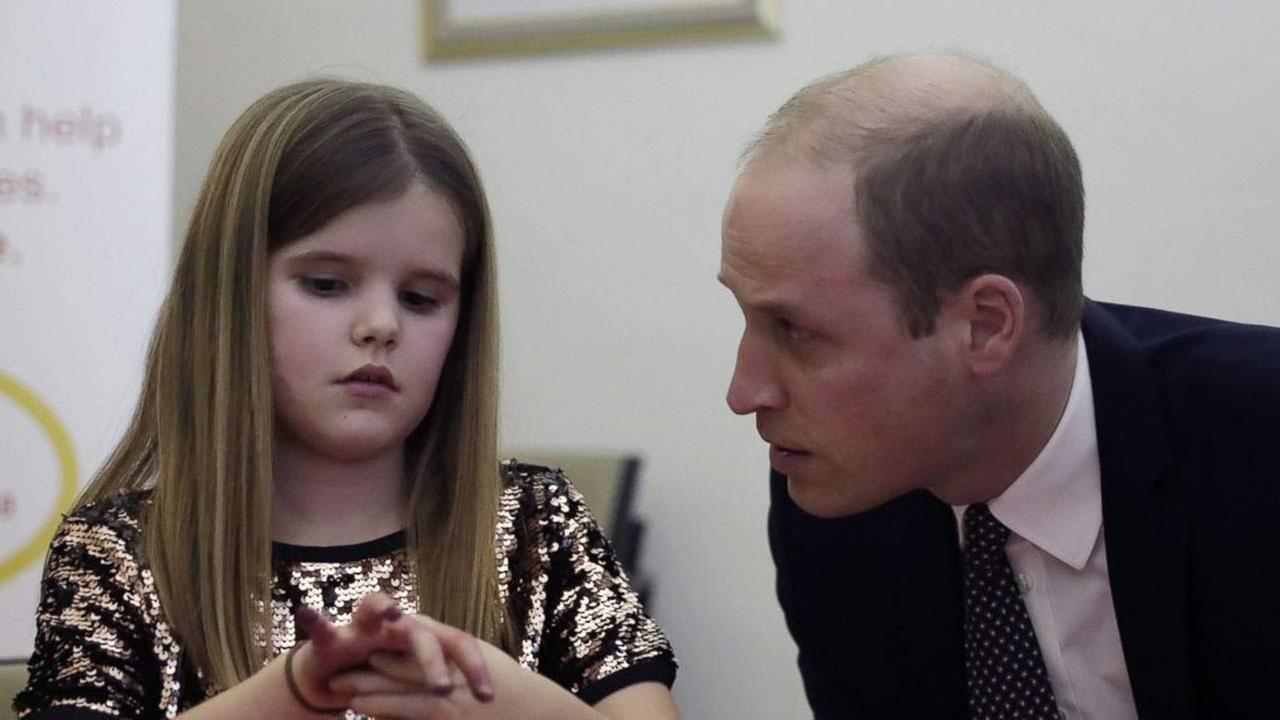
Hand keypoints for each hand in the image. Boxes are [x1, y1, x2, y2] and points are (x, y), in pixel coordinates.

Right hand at [287, 593, 494, 712]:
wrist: (335, 679)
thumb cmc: (386, 682)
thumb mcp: (417, 693)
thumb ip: (441, 699)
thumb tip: (484, 715)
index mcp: (426, 639)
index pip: (458, 646)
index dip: (475, 669)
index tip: (488, 697)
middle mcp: (399, 626)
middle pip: (424, 633)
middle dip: (433, 660)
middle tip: (441, 688)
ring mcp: (365, 628)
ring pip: (378, 611)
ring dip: (384, 609)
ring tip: (392, 612)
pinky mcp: (332, 639)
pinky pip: (323, 629)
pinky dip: (314, 621)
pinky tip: (306, 611)